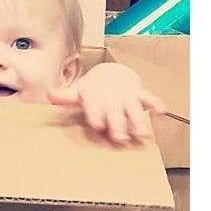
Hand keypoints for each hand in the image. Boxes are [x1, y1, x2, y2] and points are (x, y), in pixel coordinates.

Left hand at [47, 63, 165, 144]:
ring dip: (138, 120)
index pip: (95, 108)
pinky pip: (149, 97)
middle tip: (120, 138)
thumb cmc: (92, 90)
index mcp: (94, 99)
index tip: (98, 125)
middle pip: (115, 113)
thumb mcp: (78, 93)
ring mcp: (126, 96)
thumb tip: (49, 94)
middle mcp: (111, 98)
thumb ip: (65, 97)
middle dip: (118, 125)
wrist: (111, 72)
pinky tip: (162, 111)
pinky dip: (155, 103)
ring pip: (133, 108)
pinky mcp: (140, 94)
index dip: (96, 115)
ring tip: (142, 133)